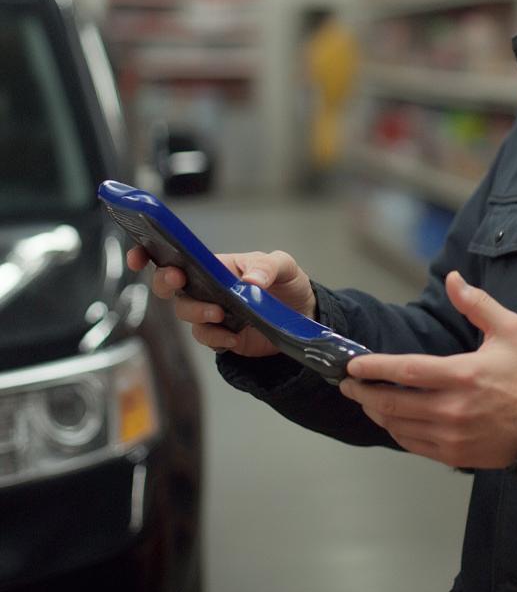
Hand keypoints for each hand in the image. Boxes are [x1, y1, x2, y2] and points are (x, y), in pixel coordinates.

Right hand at [126, 245, 315, 357]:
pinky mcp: (222, 336)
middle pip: (170, 285)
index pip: (178, 255)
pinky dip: (214, 337)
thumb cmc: (288, 283)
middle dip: (166, 281)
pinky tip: (232, 336)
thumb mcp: (284, 265)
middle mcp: (207, 288)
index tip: (139, 255)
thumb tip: (250, 280)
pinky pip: (205, 337)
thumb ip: (268, 267)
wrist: (303, 317)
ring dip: (197, 312)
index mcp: (217, 264)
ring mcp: (212, 312)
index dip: (151, 253)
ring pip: (185, 312)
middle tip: (179, 279)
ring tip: (220, 313)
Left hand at [340, 271, 516, 469]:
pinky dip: (396, 431)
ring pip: (399, 426)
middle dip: (364, 392)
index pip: (407, 372)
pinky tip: (390, 418)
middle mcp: (455, 409)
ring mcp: (453, 436)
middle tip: (347, 383)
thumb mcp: (510, 329)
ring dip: (376, 411)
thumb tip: (453, 278)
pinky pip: (414, 445)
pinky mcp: (455, 455)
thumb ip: (477, 304)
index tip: (353, 365)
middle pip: (394, 403)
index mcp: (465, 375)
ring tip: (364, 398)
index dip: (375, 368)